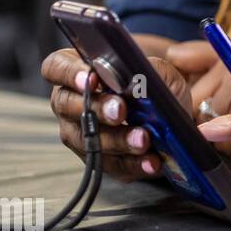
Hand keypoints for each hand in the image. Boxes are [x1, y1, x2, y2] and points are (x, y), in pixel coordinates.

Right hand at [41, 48, 189, 181]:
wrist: (174, 112)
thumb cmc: (158, 83)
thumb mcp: (159, 69)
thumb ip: (148, 68)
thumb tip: (139, 77)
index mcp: (78, 72)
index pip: (56, 67)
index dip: (68, 72)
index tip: (92, 78)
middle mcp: (71, 102)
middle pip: (67, 105)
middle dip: (95, 108)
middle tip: (120, 111)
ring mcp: (80, 133)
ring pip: (86, 139)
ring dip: (116, 140)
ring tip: (143, 139)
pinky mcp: (98, 159)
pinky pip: (108, 164)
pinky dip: (132, 163)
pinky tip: (151, 161)